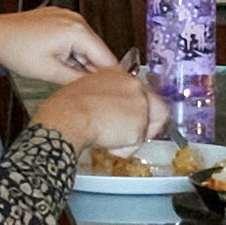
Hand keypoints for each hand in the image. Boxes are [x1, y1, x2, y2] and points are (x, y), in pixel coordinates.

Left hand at [0, 6, 118, 84]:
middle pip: (97, 51)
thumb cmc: (14, 49)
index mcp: (77, 31)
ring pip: (85, 45)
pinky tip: (57, 61)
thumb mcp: (49, 72)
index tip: (110, 93)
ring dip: (79, 61)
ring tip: (63, 73)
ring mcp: (67, 16)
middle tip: (84, 89)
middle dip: (91, 70)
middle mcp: (75, 19)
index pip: (106, 58)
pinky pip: (74, 37)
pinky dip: (71, 51)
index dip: (108, 78)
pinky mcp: (59, 18)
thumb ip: (77, 80)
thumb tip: (95, 87)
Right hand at [39, 64, 161, 153]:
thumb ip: (107, 95)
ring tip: (109, 139)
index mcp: (120, 75)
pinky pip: (136, 145)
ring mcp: (140, 106)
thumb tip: (111, 109)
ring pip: (146, 130)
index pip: (142, 93)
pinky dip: (123, 149)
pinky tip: (107, 144)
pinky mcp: (139, 127)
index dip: (140, 110)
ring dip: (130, 139)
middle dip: (147, 127)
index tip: (133, 120)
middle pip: (158, 110)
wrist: (68, 117)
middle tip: (128, 137)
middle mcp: (135, 86)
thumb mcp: (88, 89)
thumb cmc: (67, 106)